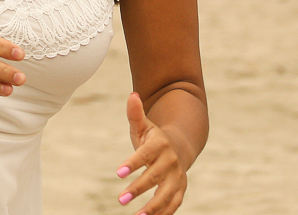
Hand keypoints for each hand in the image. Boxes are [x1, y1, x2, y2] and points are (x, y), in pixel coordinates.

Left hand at [116, 92, 188, 214]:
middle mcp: (171, 161)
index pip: (145, 155)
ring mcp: (178, 177)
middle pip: (155, 177)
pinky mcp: (180, 190)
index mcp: (160, 144)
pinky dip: (163, 213)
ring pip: (167, 195)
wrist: (179, 147)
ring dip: (152, 207)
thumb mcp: (143, 125)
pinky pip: (173, 204)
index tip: (117, 173)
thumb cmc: (153, 138)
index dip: (132, 164)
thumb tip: (132, 95)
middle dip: (138, 188)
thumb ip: (135, 113)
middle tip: (120, 199)